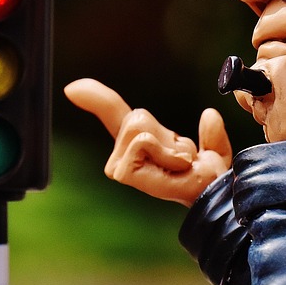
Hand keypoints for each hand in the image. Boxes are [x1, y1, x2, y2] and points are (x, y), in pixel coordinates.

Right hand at [64, 78, 231, 205]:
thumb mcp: (211, 148)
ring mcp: (118, 166)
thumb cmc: (209, 181)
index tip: (72, 88)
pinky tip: (174, 169)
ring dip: (168, 144)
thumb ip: (211, 132)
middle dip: (165, 133)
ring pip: (138, 127)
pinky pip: (142, 141)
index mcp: (136, 144)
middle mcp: (121, 155)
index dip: (95, 97)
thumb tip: (209, 114)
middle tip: (180, 158)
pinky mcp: (123, 172)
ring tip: (178, 164)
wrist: (213, 196)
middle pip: (136, 116)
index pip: (112, 113)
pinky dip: (165, 151)